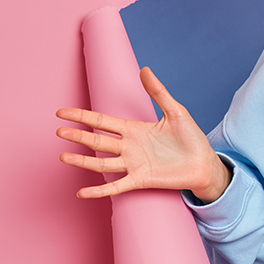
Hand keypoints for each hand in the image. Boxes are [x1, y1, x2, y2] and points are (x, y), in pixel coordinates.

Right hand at [56, 67, 230, 201]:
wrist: (205, 163)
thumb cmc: (192, 139)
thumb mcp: (176, 112)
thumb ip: (158, 92)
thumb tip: (144, 69)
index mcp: (135, 129)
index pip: (102, 121)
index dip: (82, 116)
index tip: (62, 113)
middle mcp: (130, 146)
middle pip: (97, 140)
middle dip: (78, 136)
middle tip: (58, 132)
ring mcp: (133, 164)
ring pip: (102, 162)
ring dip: (83, 161)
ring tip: (63, 157)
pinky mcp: (141, 180)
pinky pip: (116, 186)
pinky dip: (100, 190)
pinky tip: (83, 193)